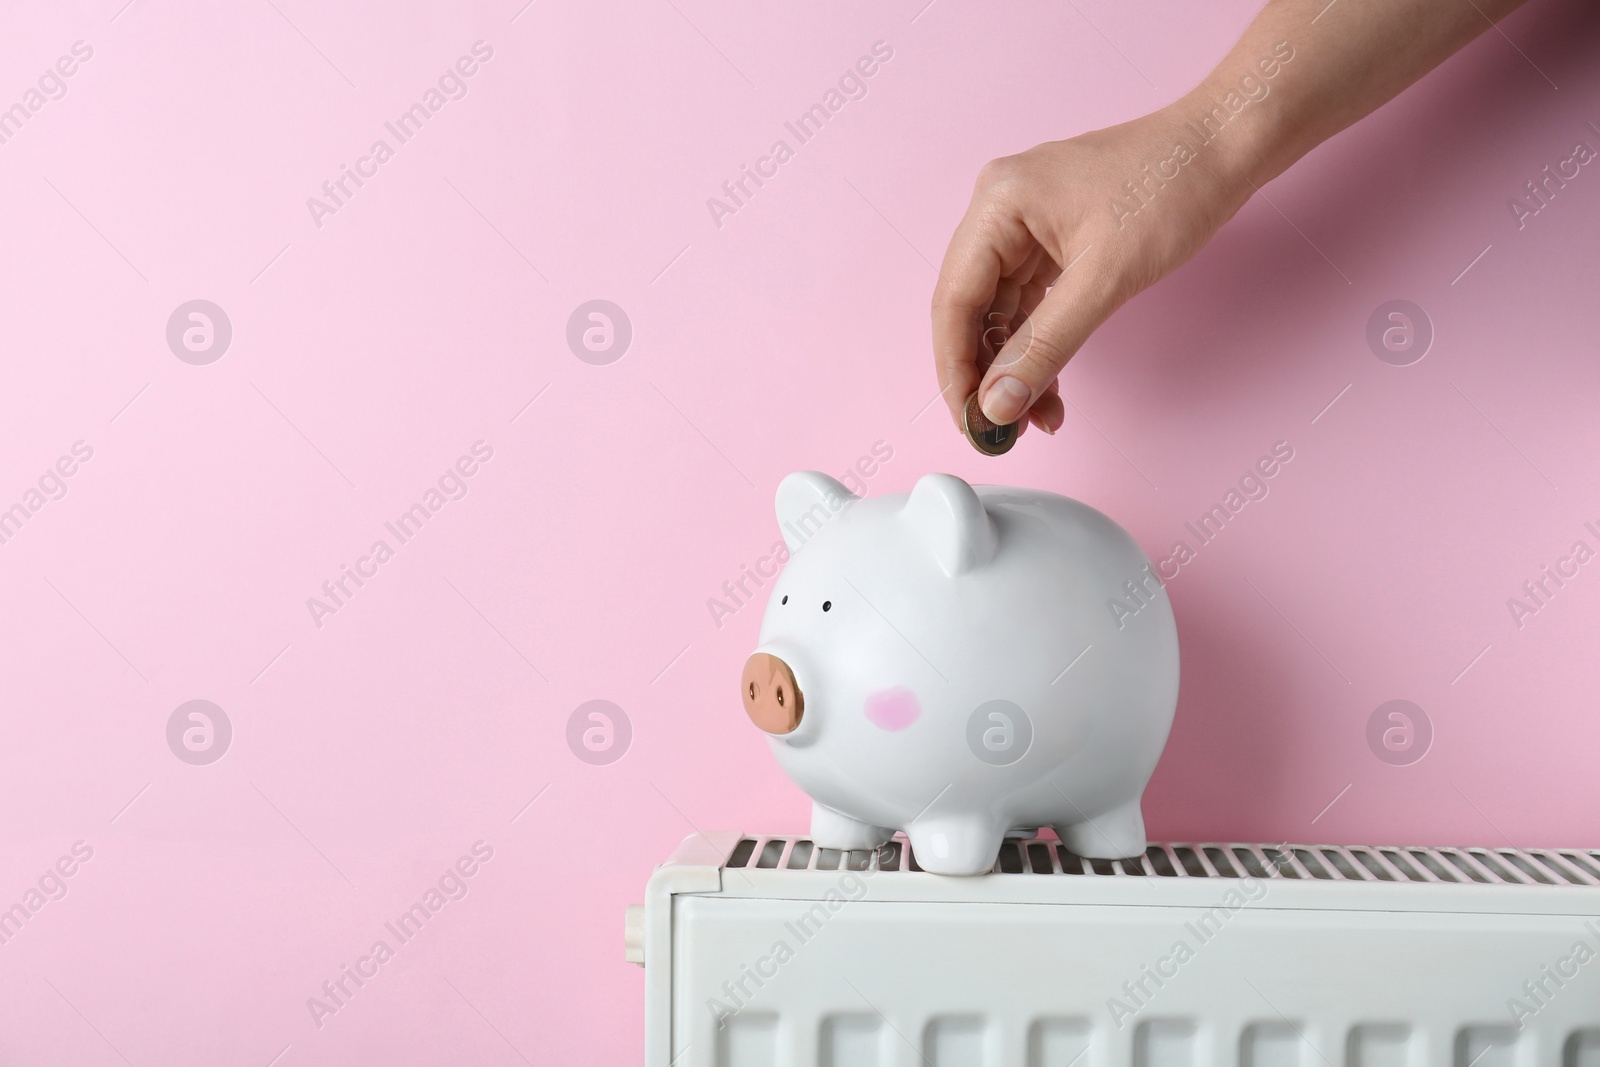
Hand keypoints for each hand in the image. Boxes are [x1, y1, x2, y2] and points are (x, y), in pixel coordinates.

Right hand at [932, 101, 1252, 435]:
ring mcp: (1024, 224)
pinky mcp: (1050, 239)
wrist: (1225, 149)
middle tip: (1000, 429)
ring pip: (999, 313)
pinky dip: (1037, 344)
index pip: (954, 301)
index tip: (969, 419)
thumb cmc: (1172, 188)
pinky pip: (1028, 303)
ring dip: (1013, 366)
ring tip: (1033, 417)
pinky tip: (1049, 383)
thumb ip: (1045, 346)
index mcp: (997, 204)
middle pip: (970, 309)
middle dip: (985, 374)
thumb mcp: (1105, 280)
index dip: (955, 368)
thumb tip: (998, 403)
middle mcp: (999, 210)